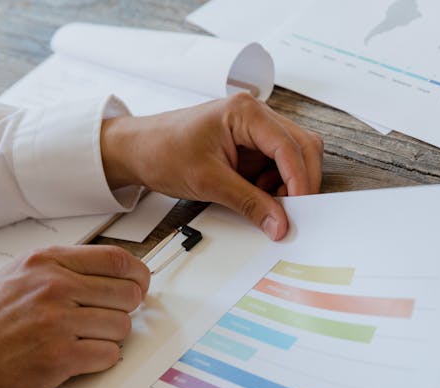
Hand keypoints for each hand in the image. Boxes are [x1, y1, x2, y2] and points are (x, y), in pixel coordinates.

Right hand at [0, 245, 149, 387]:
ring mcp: (58, 321)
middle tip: (108, 319)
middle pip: (128, 294)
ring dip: (110, 337)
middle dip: (124, 310)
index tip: (140, 286)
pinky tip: (78, 357)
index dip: (138, 276)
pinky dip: (100, 359)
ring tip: (82, 340)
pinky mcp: (61, 356)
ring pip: (122, 326)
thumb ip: (61, 269)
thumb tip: (111, 273)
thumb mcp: (17, 275)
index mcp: (46, 261)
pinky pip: (109, 354)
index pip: (117, 260)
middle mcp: (54, 286)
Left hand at [100, 93, 323, 239]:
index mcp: (245, 112)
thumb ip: (249, 203)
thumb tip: (279, 223)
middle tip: (293, 212)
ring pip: (294, 156)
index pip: (290, 145)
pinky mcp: (250, 145)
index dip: (299, 179)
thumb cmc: (162, 152)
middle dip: (300, 181)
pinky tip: (258, 196)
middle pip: (302, 146)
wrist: (137, 150)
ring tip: (267, 203)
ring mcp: (255, 129)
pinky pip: (278, 165)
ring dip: (288, 184)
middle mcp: (255, 115)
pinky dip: (276, 185)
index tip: (300, 209)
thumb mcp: (208, 182)